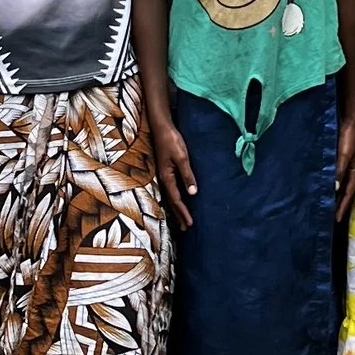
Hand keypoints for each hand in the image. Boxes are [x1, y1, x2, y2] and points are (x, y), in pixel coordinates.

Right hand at [148, 108, 197, 230]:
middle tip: (185, 228)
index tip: (189, 224)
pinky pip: (171, 188)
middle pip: (171, 201)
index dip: (183, 212)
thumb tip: (193, 193)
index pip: (176, 199)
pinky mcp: (166, 168)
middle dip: (178, 214)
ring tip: (181, 218)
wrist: (161, 126)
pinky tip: (179, 197)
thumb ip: (187, 175)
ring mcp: (164, 173)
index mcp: (167, 177)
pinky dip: (175, 197)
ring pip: (170, 195)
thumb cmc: (172, 140)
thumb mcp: (182, 157)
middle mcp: (164, 178)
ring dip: (176, 207)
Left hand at [335, 96, 354, 220]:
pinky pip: (338, 175)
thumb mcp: (344, 154)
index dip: (342, 207)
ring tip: (326, 205)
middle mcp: (354, 170)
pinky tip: (325, 185)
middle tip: (330, 217)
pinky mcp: (343, 157)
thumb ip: (339, 171)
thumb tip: (334, 190)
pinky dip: (333, 183)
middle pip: (346, 191)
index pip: (348, 194)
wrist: (351, 117)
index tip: (335, 220)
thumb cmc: (349, 135)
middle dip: (340, 204)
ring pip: (342, 183)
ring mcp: (349, 164)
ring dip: (336, 194)